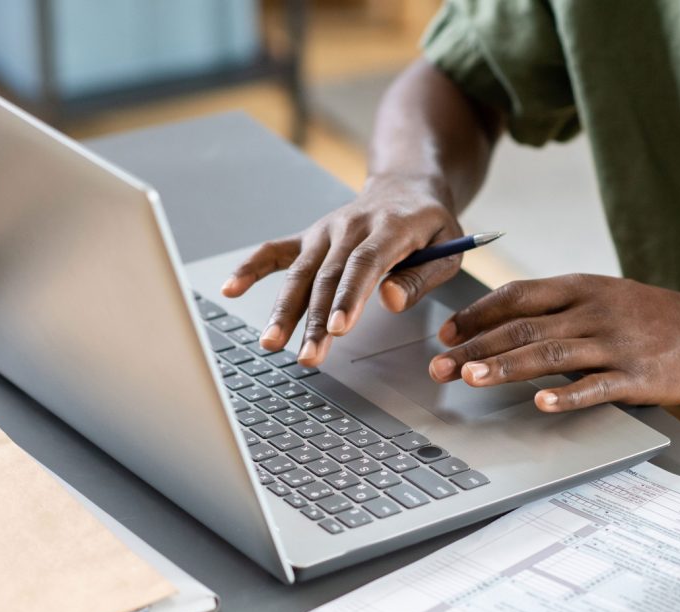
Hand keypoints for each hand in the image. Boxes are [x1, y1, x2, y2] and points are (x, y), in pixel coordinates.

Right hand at [220, 175, 464, 365]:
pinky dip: (251, 268)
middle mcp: (350, 226)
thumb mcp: (448, 248)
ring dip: (283, 310)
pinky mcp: (310, 237)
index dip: (348, 297)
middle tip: (307, 357)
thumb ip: (423, 276)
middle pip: (328, 277)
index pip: (364, 264)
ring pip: (300, 273)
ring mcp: (325, 231)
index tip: (337, 329)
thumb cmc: (430, 225)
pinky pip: (276, 251)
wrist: (406, 186)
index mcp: (389, 227)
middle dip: (314, 320)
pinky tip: (231, 289)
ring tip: (271, 343)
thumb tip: (391, 301)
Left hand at [427, 275, 679, 411]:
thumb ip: (560, 308)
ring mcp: (615, 343)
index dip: (478, 314)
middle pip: (523, 328)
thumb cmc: (654, 318)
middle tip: (440, 367)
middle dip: (476, 347)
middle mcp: (593, 311)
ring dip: (506, 367)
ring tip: (471, 378)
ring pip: (550, 354)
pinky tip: (540, 404)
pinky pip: (595, 387)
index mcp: (582, 288)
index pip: (518, 296)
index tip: (447, 333)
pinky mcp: (636, 376)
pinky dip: (566, 396)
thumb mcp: (605, 297)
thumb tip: (505, 325)